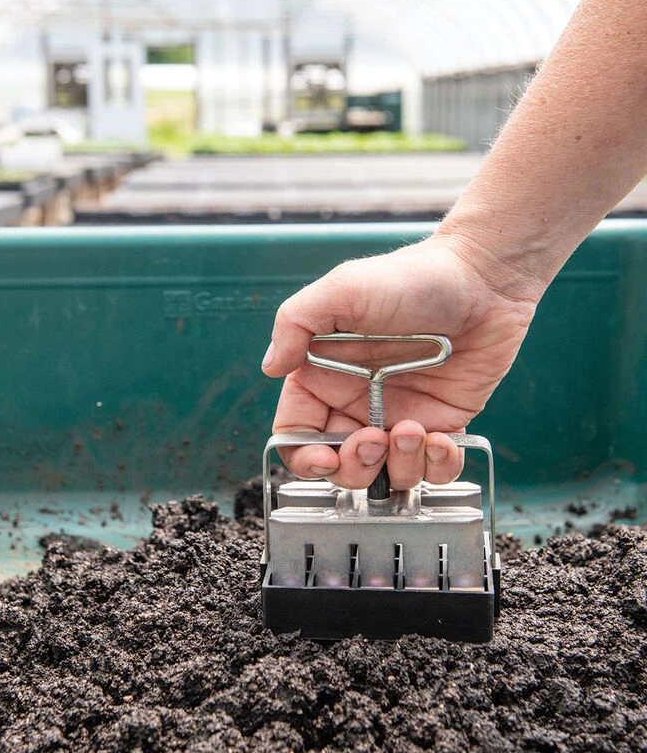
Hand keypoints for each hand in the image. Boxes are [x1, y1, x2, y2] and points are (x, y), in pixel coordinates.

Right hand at [261, 234, 537, 489]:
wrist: (483, 278)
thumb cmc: (411, 277)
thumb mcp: (341, 290)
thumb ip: (294, 324)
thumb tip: (269, 367)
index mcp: (324, 377)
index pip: (298, 433)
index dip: (304, 456)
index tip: (324, 457)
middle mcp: (358, 402)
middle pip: (339, 465)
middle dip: (354, 468)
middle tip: (375, 442)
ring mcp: (400, 416)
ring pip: (387, 475)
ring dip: (399, 467)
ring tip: (415, 430)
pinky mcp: (441, 423)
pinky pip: (434, 469)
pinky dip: (438, 468)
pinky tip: (443, 441)